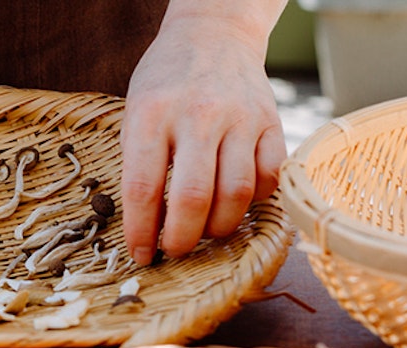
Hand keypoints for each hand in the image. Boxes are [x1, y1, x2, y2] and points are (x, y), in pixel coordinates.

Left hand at [120, 8, 285, 265]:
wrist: (214, 35)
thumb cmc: (165, 83)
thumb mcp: (134, 113)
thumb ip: (139, 164)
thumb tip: (146, 227)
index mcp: (151, 115)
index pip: (143, 189)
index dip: (141, 232)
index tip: (141, 254)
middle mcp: (198, 115)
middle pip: (193, 198)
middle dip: (182, 239)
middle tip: (175, 250)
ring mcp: (240, 118)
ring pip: (237, 194)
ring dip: (219, 227)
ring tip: (205, 231)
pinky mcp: (271, 122)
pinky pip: (270, 178)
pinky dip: (253, 202)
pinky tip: (236, 203)